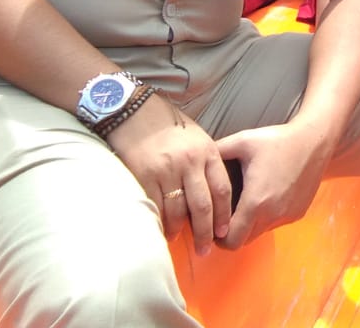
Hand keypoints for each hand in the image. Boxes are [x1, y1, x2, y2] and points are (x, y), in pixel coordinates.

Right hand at [107, 93, 233, 256]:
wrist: (135, 110)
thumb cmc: (168, 124)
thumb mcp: (197, 136)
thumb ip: (206, 161)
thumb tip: (212, 192)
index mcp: (207, 152)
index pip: (222, 190)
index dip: (224, 215)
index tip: (223, 232)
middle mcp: (189, 163)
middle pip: (203, 206)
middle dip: (205, 232)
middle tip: (204, 249)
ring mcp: (166, 171)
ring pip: (177, 211)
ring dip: (179, 231)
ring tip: (178, 241)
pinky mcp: (144, 177)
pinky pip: (154, 207)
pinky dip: (158, 222)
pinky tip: (159, 230)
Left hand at [214, 122, 326, 248]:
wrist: (314, 141)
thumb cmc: (277, 140)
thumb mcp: (242, 141)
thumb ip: (216, 152)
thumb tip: (194, 159)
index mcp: (255, 201)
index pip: (230, 240)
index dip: (217, 238)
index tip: (211, 226)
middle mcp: (272, 214)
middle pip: (243, 242)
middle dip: (230, 235)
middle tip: (224, 219)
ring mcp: (287, 216)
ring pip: (260, 233)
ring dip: (249, 226)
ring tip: (245, 205)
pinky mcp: (298, 213)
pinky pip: (275, 223)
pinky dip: (267, 218)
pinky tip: (267, 197)